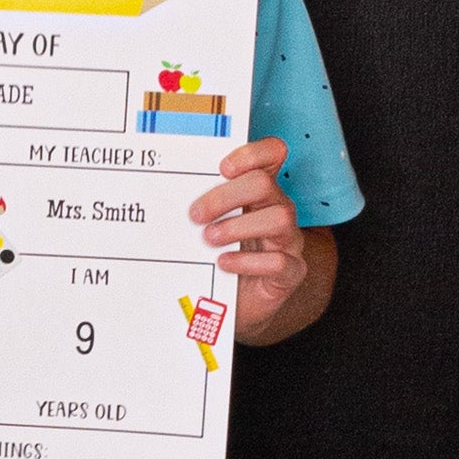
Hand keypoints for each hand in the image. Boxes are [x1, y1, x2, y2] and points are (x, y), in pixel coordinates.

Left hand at [189, 136, 309, 343]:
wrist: (231, 304)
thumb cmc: (217, 254)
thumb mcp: (209, 224)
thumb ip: (201, 203)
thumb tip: (167, 190)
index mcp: (260, 190)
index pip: (272, 153)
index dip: (252, 153)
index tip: (222, 167)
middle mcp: (278, 208)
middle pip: (264, 184)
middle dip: (226, 196)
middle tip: (195, 215)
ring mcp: (288, 240)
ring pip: (278, 219)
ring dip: (237, 227)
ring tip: (208, 239)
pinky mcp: (291, 272)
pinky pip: (280, 262)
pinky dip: (248, 261)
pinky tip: (224, 263)